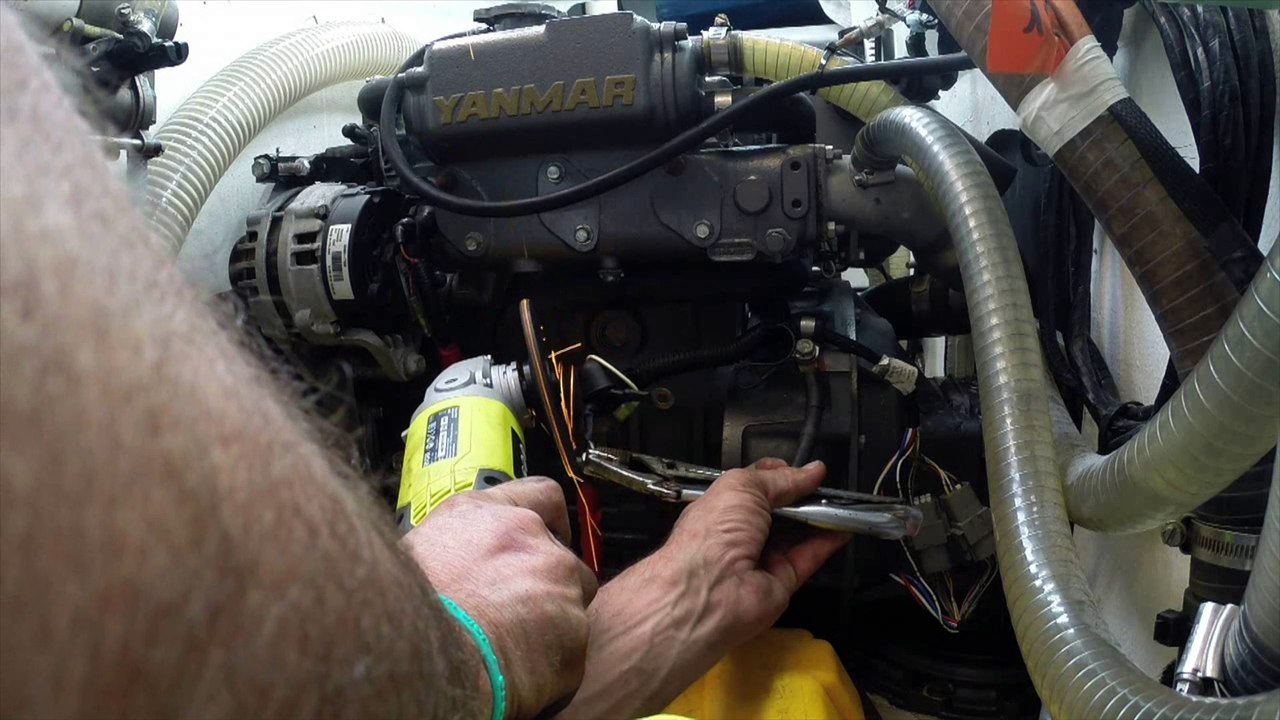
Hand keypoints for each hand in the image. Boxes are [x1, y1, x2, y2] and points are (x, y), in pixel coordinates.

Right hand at [402, 478, 597, 719]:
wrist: (418, 659)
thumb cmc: (401, 613)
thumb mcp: (415, 555)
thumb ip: (455, 546)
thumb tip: (457, 561)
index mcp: (484, 515)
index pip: (541, 495)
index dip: (550, 520)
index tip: (548, 537)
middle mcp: (528, 538)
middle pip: (562, 557)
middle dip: (547, 585)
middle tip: (516, 614)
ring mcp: (557, 583)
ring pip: (572, 604)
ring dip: (551, 625)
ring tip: (511, 649)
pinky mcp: (574, 632)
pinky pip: (571, 652)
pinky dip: (550, 666)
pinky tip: (516, 674)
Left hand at [557, 459, 849, 718]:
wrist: (707, 592)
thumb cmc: (715, 529)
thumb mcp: (743, 488)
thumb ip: (780, 479)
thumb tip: (813, 470)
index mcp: (722, 506)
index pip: (754, 486)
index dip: (779, 475)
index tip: (807, 470)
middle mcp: (740, 532)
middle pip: (778, 511)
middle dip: (802, 497)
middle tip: (830, 486)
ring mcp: (760, 559)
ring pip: (795, 535)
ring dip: (819, 518)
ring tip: (845, 503)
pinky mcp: (780, 583)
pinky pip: (806, 559)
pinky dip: (826, 543)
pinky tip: (845, 527)